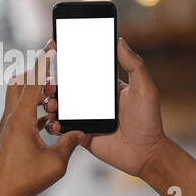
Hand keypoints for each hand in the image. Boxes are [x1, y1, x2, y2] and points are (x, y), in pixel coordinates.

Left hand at [0, 40, 82, 195]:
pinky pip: (20, 113)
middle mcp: (11, 118)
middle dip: (37, 75)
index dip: (44, 61)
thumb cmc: (23, 179)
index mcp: (21, 119)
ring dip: (36, 95)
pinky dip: (33, 110)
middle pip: (20, 83)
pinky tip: (47, 121)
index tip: (51, 44)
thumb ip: (69, 143)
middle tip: (53, 79)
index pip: (33, 81)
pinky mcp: (8, 135)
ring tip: (53, 103)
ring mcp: (7, 126)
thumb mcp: (56, 162)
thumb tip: (79, 133)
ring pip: (19, 98)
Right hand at [44, 37, 165, 175]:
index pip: (82, 71)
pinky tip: (55, 123)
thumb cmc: (148, 121)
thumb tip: (119, 40)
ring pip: (60, 108)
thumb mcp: (144, 89)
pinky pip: (62, 128)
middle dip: (52, 86)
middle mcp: (92, 101)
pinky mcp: (80, 134)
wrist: (145, 155)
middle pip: (66, 89)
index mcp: (104, 87)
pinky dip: (54, 125)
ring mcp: (84, 118)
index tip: (55, 59)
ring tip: (50, 104)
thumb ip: (134, 65)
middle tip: (47, 85)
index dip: (67, 65)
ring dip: (50, 104)